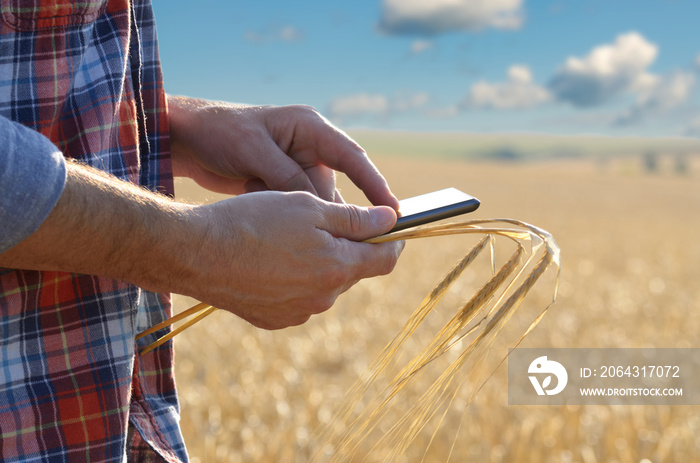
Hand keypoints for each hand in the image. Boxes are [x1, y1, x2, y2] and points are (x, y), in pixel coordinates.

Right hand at [0, 162, 402, 329]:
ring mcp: (298, 311)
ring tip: (289, 236)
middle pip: (353, 270)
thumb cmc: (252, 220)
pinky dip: (295, 277)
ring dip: (320, 261)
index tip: (393, 227)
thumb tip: (391, 220)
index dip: (394, 241)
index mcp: (338, 267)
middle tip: (327, 220)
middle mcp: (323, 296)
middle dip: (350, 247)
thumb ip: (355, 218)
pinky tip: (271, 258)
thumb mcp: (307, 207)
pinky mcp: (274, 319)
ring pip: (324, 282)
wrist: (196, 253)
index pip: (385, 259)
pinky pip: (298, 296)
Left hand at [167, 96, 398, 208]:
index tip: (394, 212)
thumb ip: (288, 177)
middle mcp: (310, 150)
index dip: (375, 185)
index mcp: (311, 129)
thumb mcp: (254, 151)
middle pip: (333, 190)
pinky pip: (296, 210)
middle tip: (315, 234)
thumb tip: (322, 208)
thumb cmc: (220, 133)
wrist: (188, 139)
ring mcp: (297, 169)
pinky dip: (282, 217)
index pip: (353, 158)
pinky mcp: (284, 186)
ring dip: (297, 217)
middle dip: (324, 213)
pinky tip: (256, 206)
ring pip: (314, 205)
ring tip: (268, 210)